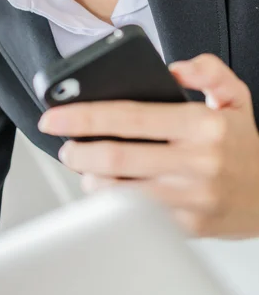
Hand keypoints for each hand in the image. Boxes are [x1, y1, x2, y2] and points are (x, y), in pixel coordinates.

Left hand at [38, 54, 258, 237]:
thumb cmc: (243, 145)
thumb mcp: (235, 96)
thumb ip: (209, 70)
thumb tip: (175, 68)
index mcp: (202, 125)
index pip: (130, 116)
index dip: (84, 116)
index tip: (54, 116)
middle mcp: (196, 162)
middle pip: (116, 156)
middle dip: (77, 151)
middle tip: (65, 145)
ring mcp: (191, 198)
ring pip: (120, 191)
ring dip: (90, 179)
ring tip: (85, 166)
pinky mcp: (187, 226)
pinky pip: (135, 216)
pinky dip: (112, 203)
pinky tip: (107, 190)